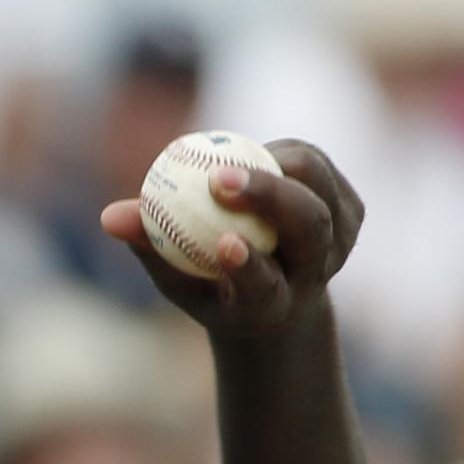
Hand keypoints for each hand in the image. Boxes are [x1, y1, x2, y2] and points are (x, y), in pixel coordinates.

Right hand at [99, 138, 364, 338]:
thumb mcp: (176, 277)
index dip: (248, 266)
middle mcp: (316, 274)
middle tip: (220, 178)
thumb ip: (148, 247)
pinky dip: (281, 156)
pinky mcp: (353, 211)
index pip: (264, 287)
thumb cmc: (212, 287)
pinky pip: (316, 166)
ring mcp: (343, 241)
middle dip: (270, 196)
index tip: (223, 241)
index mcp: (272, 306)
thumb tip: (109, 216)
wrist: (277, 295)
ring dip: (273, 169)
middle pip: (308, 226)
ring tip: (229, 167)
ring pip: (317, 189)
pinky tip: (254, 162)